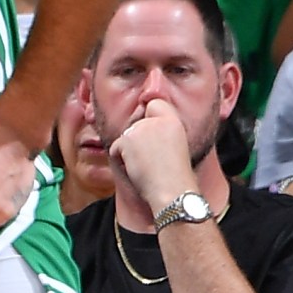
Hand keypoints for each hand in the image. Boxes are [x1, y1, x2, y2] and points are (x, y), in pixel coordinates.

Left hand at [104, 95, 196, 212]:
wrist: (173, 189)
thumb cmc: (175, 176)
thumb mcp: (176, 145)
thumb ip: (162, 132)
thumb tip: (142, 130)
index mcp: (174, 121)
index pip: (155, 104)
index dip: (149, 115)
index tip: (150, 133)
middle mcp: (157, 120)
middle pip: (136, 123)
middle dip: (137, 140)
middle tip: (151, 159)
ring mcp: (141, 128)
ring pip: (126, 137)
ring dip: (130, 151)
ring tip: (147, 166)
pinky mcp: (127, 139)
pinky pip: (116, 148)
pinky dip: (122, 159)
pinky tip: (137, 168)